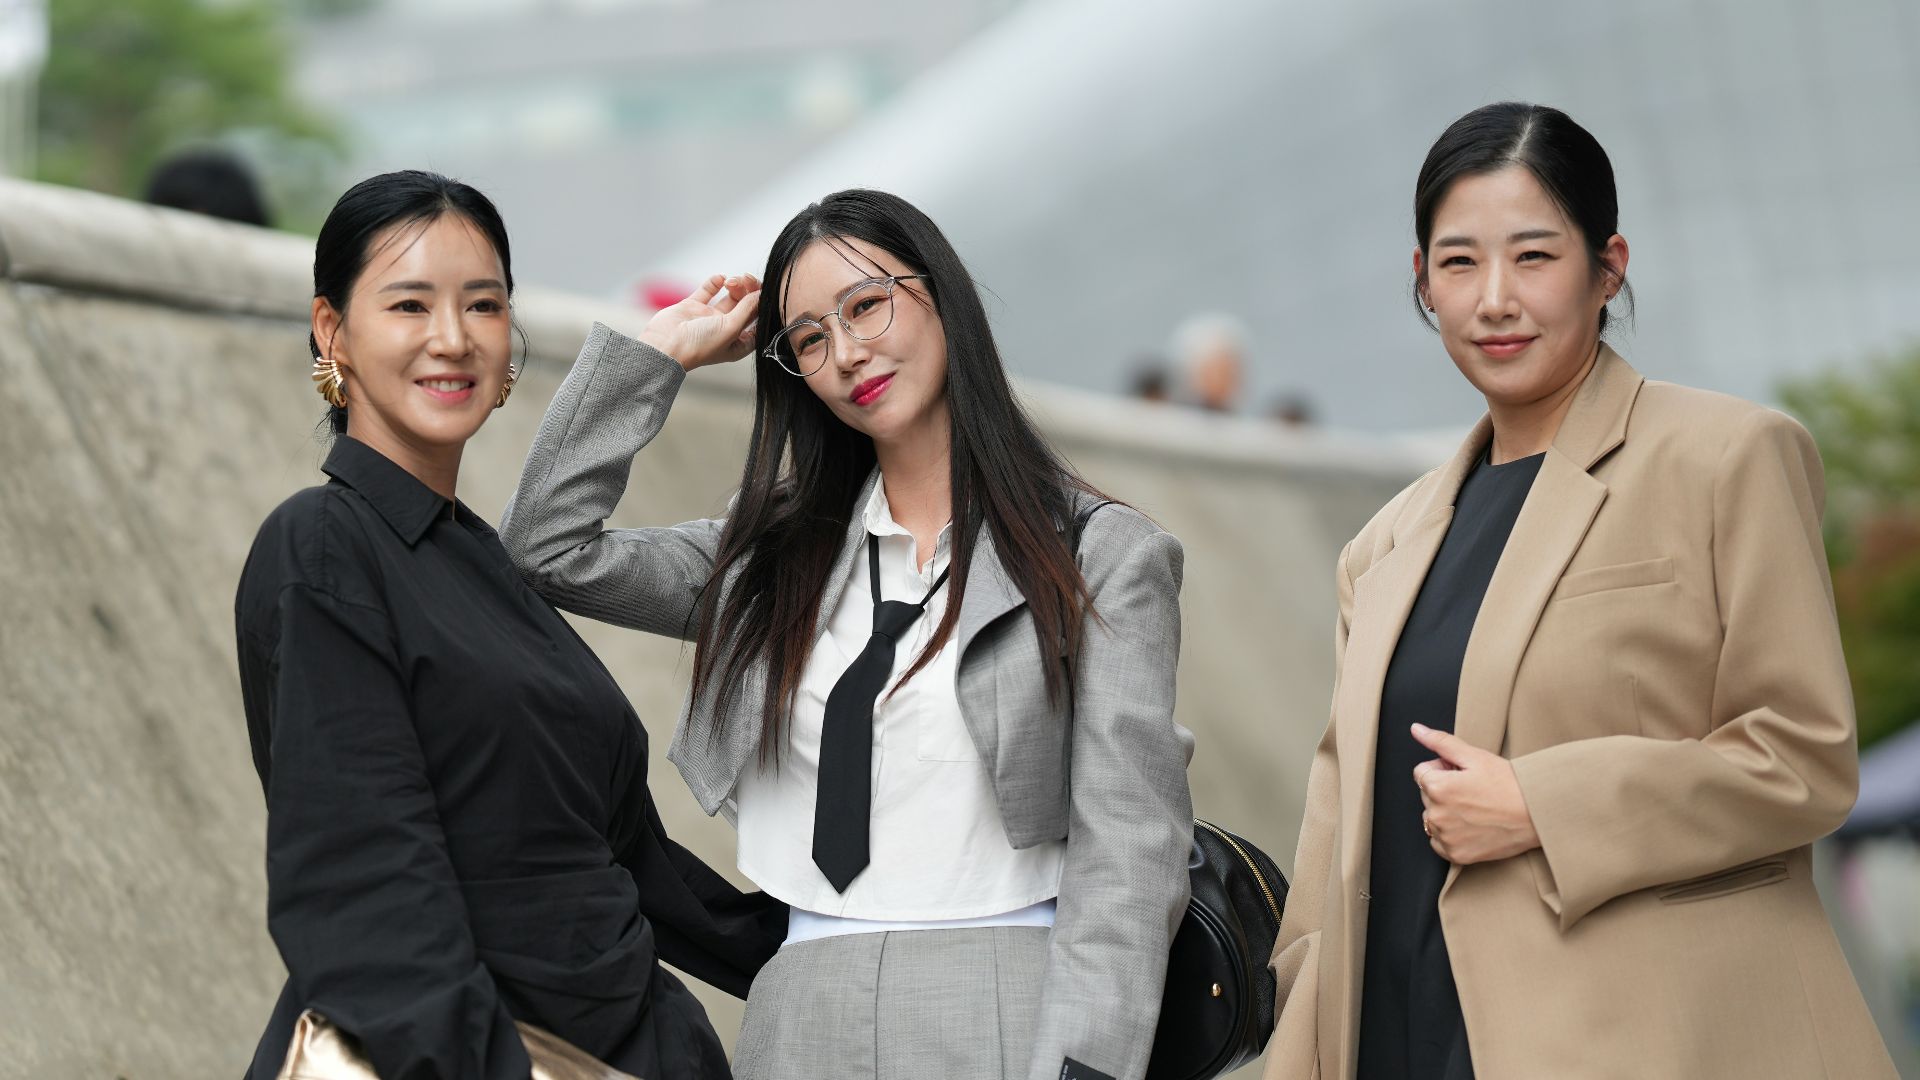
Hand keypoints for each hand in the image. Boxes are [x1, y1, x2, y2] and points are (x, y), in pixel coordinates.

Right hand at [639, 273, 761, 371]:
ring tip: (731, 281)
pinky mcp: (693, 307)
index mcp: (738, 343)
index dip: (763, 306)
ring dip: (734, 285)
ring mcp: (709, 318)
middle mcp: (726, 331)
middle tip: (746, 280)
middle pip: (746, 306)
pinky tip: (720, 278)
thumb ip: (747, 310)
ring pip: (730, 297)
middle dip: (749, 291)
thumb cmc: (699, 346)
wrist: (664, 346)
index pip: (758, 322)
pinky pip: (708, 291)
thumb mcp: (730, 329)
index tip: (765, 292)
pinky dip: (715, 282)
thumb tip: (761, 294)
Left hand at [1411, 723, 1539, 864]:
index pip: (1422, 772)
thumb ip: (1440, 742)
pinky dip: (1451, 836)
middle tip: (1475, 791)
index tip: (1465, 775)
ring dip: (1446, 813)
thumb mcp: (1475, 756)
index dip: (1444, 769)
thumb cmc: (1510, 784)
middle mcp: (1437, 815)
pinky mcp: (1457, 855)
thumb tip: (1416, 729)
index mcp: (1438, 787)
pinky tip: (1473, 826)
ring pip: (1432, 819)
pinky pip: (1439, 843)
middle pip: (1427, 795)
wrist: (1538, 815)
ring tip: (1477, 809)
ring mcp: (1446, 837)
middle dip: (1444, 790)